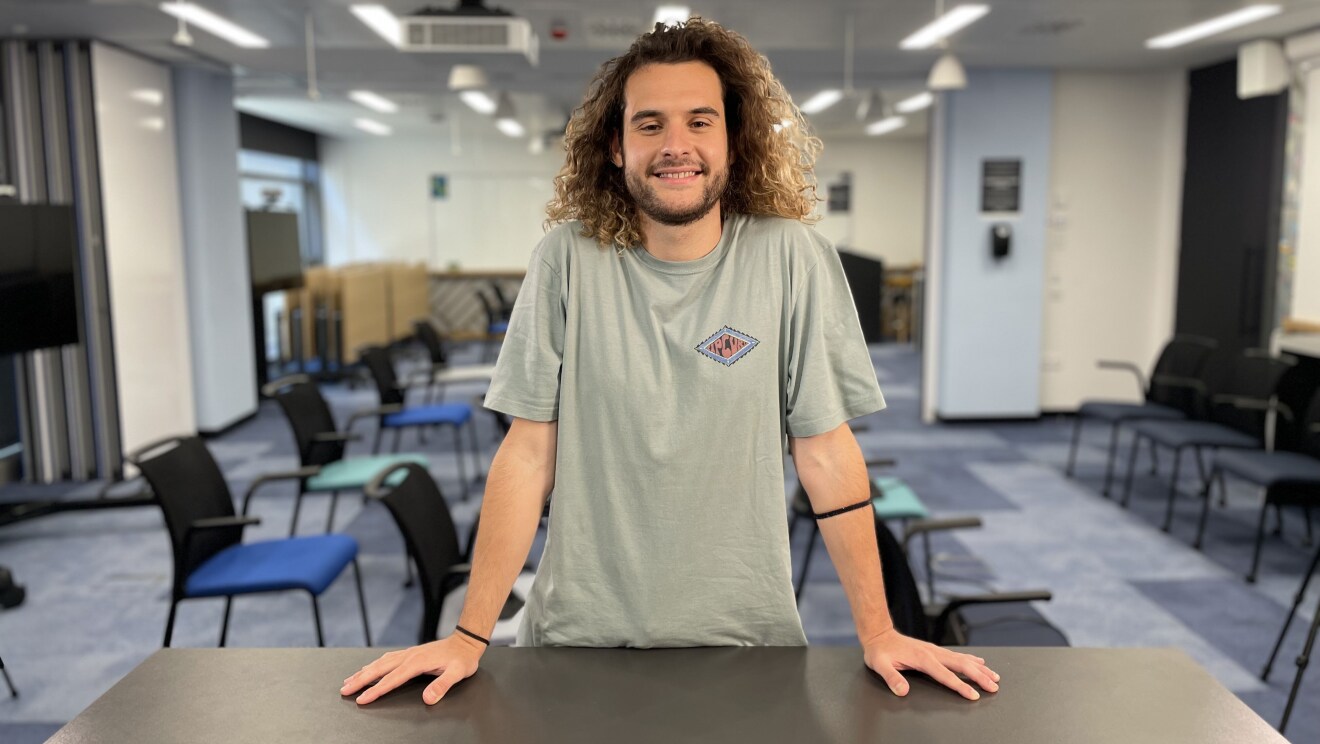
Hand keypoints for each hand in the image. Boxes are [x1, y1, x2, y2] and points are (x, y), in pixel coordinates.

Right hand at [340, 633, 485, 704]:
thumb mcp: (458, 673)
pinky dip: (373, 665)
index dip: (376, 690)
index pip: (392, 680)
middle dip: (360, 680)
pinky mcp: (410, 653)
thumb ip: (442, 686)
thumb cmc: (462, 659)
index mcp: (417, 663)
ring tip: (348, 681)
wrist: (466, 641)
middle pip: (379, 669)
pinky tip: (368, 668)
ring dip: (363, 672)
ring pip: (380, 663)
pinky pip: (386, 659)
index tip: (362, 699)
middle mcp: (409, 656)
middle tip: (344, 690)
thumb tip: (428, 698)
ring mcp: (408, 654)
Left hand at [862, 628, 999, 700]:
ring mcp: (935, 650)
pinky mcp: (934, 650)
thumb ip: (892, 678)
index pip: (945, 675)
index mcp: (922, 658)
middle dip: (979, 676)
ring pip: (963, 659)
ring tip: (995, 677)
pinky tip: (980, 663)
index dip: (960, 686)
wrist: (879, 634)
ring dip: (980, 668)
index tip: (974, 695)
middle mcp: (932, 653)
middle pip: (961, 665)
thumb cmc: (880, 651)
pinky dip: (971, 660)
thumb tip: (902, 690)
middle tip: (994, 687)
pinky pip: (957, 655)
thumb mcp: (880, 665)